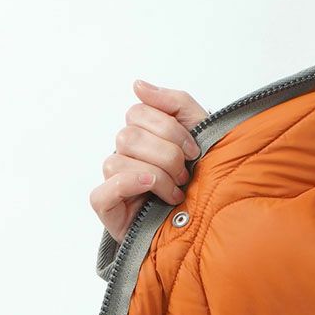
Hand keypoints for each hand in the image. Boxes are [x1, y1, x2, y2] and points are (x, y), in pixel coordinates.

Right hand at [90, 78, 208, 243]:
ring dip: (157, 176)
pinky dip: (129, 185)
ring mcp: (113, 183)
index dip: (170, 129)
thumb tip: (137, 85)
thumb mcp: (199, 134)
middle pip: (129, 135)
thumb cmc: (205, 183)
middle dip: (167, 155)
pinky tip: (151, 189)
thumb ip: (175, 104)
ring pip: (118, 160)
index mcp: (142, 137)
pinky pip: (103, 192)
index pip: (138, 112)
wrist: (211, 230)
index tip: (195, 150)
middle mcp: (124, 157)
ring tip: (176, 193)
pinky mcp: (108, 209)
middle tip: (186, 175)